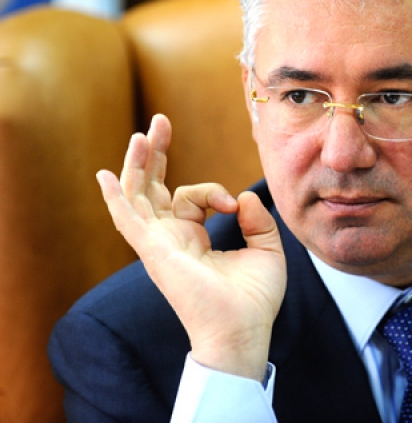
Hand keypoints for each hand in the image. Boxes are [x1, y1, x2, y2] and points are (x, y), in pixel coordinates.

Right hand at [96, 114, 285, 381]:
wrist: (243, 330)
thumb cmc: (254, 299)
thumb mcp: (266, 250)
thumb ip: (258, 220)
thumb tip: (243, 196)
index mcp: (194, 237)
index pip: (192, 197)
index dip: (214, 191)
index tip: (234, 204)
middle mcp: (171, 238)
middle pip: (154, 187)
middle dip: (156, 154)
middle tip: (161, 121)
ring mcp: (160, 244)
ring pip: (139, 195)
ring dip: (139, 163)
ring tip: (143, 133)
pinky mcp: (155, 250)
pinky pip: (128, 220)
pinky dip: (116, 198)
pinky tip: (104, 176)